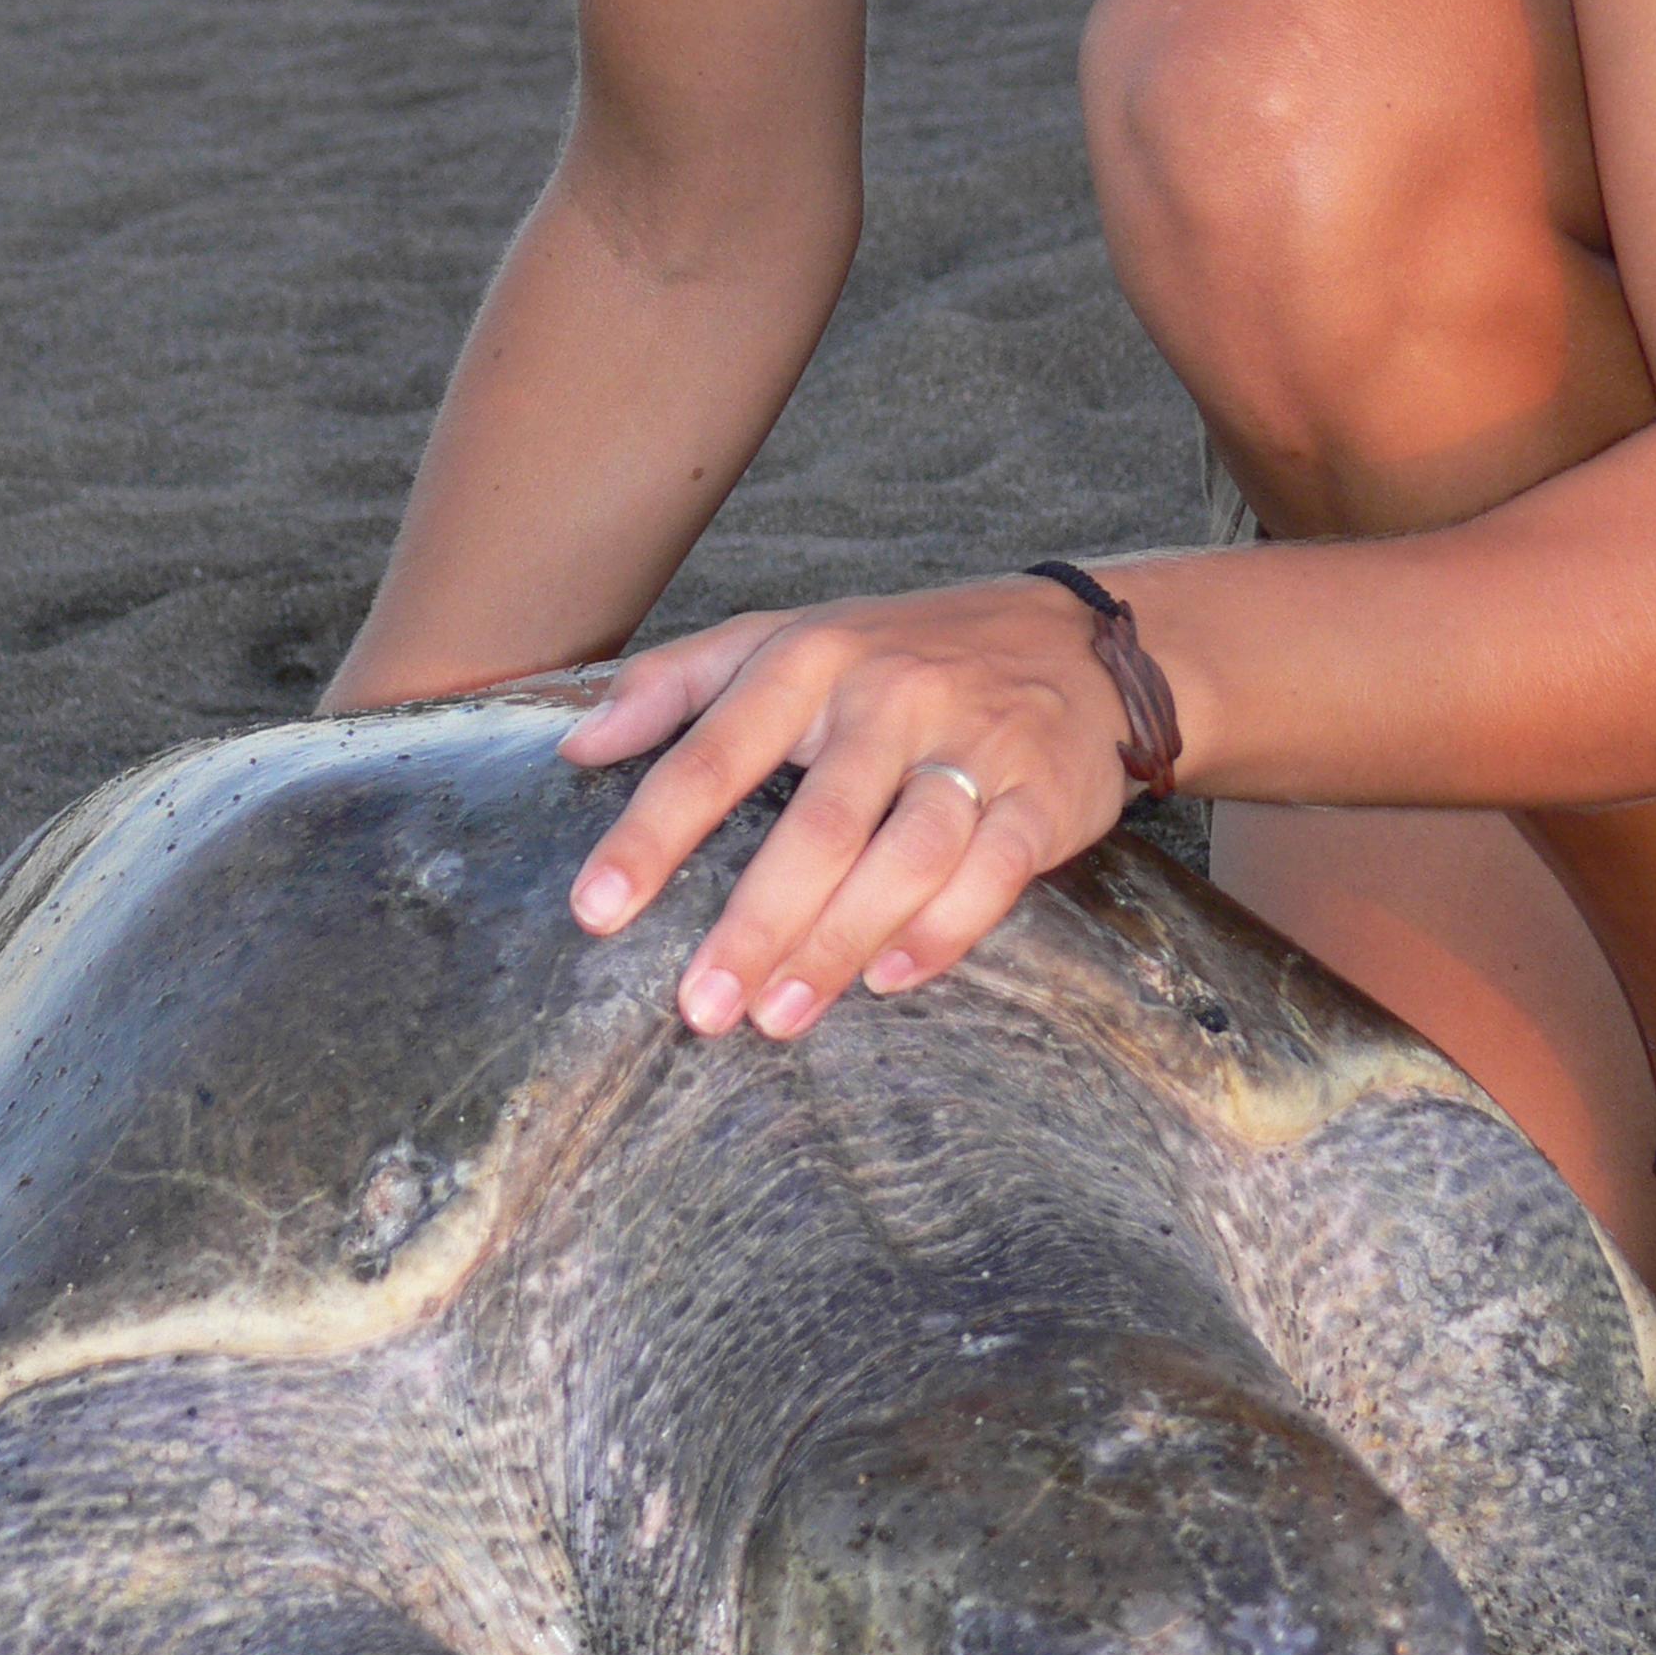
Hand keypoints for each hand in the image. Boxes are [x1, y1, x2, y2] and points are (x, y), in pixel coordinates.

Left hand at [553, 579, 1141, 1037]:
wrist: (1078, 640)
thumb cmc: (905, 651)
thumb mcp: (788, 637)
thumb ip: (675, 683)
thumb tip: (577, 746)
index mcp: (813, 658)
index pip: (716, 751)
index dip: (652, 834)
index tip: (596, 910)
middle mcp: (892, 697)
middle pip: (818, 824)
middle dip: (754, 923)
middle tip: (699, 1006)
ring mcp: (974, 745)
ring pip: (905, 855)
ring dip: (839, 944)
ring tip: (777, 1017)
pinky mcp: (1043, 795)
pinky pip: (993, 873)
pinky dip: (941, 931)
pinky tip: (888, 981)